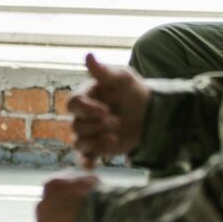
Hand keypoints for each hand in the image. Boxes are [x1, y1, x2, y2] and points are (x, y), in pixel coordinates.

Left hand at [36, 173, 98, 221]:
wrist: (101, 217)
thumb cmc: (98, 197)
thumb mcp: (87, 180)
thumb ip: (75, 183)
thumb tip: (76, 187)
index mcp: (51, 186)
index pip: (51, 194)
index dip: (63, 201)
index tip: (74, 206)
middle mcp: (42, 204)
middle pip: (46, 212)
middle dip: (57, 217)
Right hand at [70, 53, 150, 168]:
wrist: (149, 113)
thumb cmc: (133, 91)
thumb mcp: (122, 79)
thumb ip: (104, 72)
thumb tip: (88, 56)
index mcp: (85, 96)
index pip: (73, 104)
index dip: (87, 109)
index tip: (105, 110)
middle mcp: (83, 115)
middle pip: (76, 125)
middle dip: (96, 125)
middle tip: (117, 121)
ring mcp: (89, 133)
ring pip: (80, 142)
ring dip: (97, 141)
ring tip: (116, 136)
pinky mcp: (97, 148)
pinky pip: (84, 158)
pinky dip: (86, 163)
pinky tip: (93, 166)